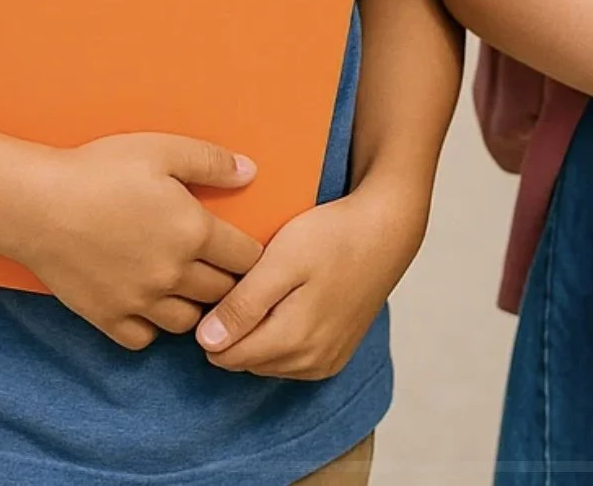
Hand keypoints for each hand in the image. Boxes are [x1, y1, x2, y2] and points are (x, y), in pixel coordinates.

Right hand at [3, 134, 263, 349]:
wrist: (37, 204)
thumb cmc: (101, 170)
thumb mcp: (164, 150)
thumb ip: (212, 162)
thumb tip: (251, 173)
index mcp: (194, 232)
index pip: (246, 258)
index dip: (251, 253)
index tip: (244, 248)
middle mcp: (173, 274)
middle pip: (222, 292)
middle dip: (228, 281)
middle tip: (220, 268)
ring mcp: (140, 301)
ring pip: (188, 322)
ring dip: (194, 306)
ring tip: (187, 286)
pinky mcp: (107, 318)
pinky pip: (144, 339)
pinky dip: (152, 326)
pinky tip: (149, 303)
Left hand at [193, 180, 428, 378]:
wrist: (386, 230)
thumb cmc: (334, 236)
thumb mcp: (282, 260)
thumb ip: (244, 304)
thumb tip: (206, 342)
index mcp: (293, 340)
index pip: (224, 355)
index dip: (213, 321)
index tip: (224, 285)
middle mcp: (310, 362)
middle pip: (244, 360)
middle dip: (236, 328)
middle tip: (247, 281)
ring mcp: (326, 361)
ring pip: (266, 361)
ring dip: (258, 333)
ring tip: (269, 288)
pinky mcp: (336, 355)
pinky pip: (291, 359)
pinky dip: (281, 336)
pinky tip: (289, 302)